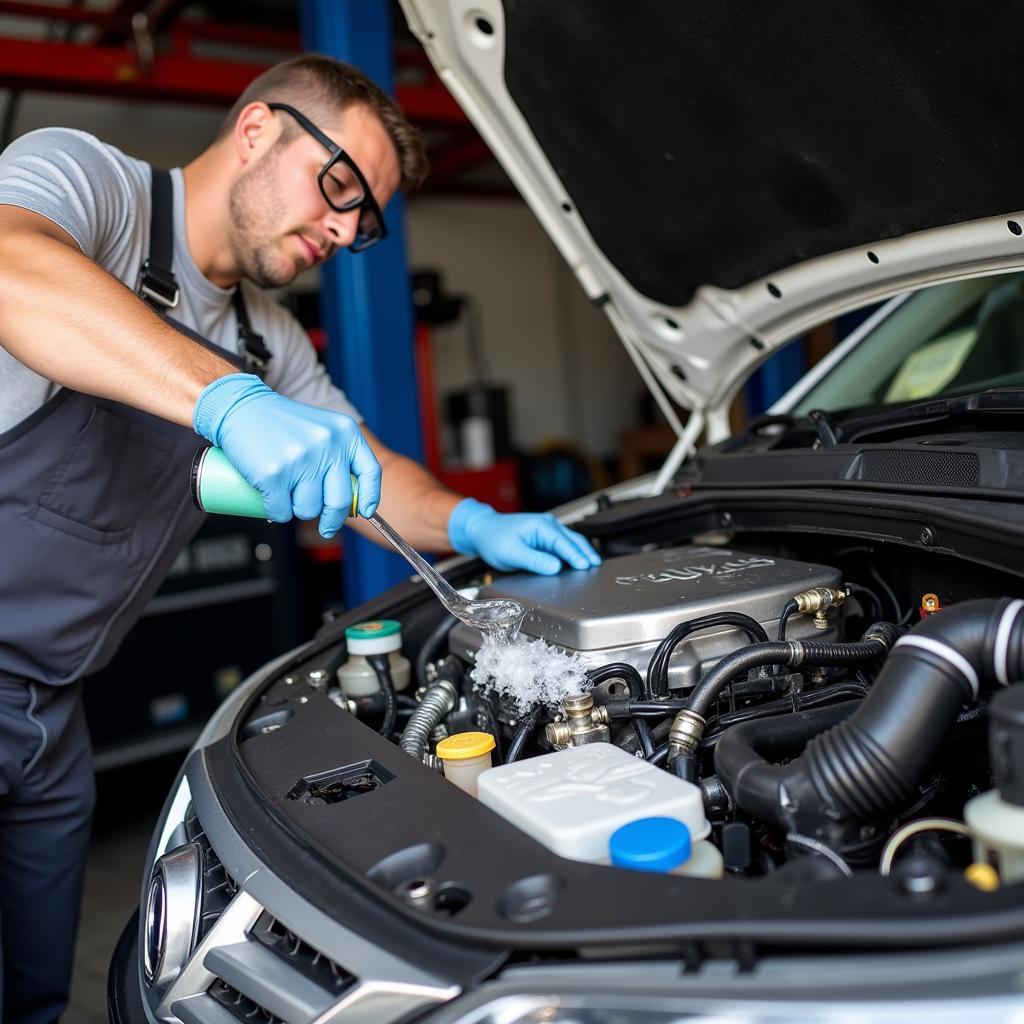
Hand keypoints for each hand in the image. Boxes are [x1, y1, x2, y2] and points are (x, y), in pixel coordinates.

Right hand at [193, 373, 380, 537]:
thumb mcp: (322, 429)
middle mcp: (328, 445)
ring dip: (298, 511)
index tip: (364, 512)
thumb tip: (354, 502)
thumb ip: (340, 455)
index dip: (370, 498)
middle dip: (332, 520)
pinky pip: (282, 512)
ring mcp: (301, 460)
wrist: (242, 407)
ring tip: (287, 493)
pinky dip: (276, 512)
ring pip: (309, 510)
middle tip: (325, 526)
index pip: (370, 472)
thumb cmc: (282, 423)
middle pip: (340, 501)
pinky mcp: (274, 475)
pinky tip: (271, 498)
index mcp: (345, 432)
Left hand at [447, 498, 601, 574]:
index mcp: (540, 525)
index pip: (563, 543)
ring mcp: (547, 528)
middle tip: (596, 566)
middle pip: (572, 539)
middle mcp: (547, 523)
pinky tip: (577, 560)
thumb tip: (555, 567)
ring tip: (592, 564)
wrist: (482, 530)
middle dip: (585, 553)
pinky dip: (572, 551)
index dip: (576, 556)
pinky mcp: (544, 535)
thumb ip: (534, 560)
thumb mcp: (511, 553)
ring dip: (580, 552)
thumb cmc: (493, 539)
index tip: (586, 566)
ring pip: (570, 540)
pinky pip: (562, 543)